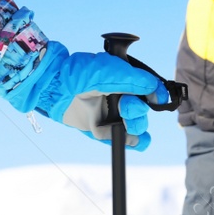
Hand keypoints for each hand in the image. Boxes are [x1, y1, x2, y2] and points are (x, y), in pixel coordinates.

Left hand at [15, 42, 169, 150]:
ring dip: (137, 126)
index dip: (155, 94)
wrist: (54, 88)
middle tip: (127, 107)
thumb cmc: (79, 74)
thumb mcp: (109, 71)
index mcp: (123, 80)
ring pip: (134, 126)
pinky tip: (138, 142)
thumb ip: (133, 80)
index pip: (146, 89)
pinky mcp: (100, 130)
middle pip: (141, 110)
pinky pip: (120, 139)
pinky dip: (132, 142)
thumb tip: (153, 87)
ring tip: (128, 123)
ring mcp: (109, 114)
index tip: (159, 99)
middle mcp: (118, 97)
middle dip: (139, 111)